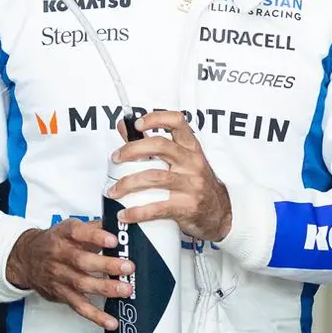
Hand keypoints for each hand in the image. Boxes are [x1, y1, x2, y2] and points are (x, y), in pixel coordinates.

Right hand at [5, 220, 133, 330]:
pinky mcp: (62, 294)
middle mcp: (60, 255)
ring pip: (82, 284)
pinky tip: (111, 321)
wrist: (27, 259)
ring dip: (105, 288)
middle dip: (106, 265)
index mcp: (63, 235)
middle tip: (128, 267)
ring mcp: (60, 277)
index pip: (78, 233)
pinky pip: (79, 306)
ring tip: (125, 290)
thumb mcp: (70, 228)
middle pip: (82, 261)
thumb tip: (121, 225)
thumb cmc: (56, 242)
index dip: (95, 236)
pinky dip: (96, 316)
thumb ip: (95, 227)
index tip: (113, 240)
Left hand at [107, 111, 233, 242]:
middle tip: (115, 158)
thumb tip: (125, 126)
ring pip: (154, 177)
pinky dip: (137, 211)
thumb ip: (151, 143)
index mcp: (191, 148)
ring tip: (113, 191)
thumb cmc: (194, 183)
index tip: (137, 124)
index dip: (156, 118)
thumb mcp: (180, 160)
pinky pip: (157, 208)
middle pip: (160, 146)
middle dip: (132, 150)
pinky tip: (125, 214)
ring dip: (127, 183)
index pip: (177, 122)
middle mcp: (192, 162)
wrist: (218, 213)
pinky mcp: (187, 206)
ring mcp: (191, 185)